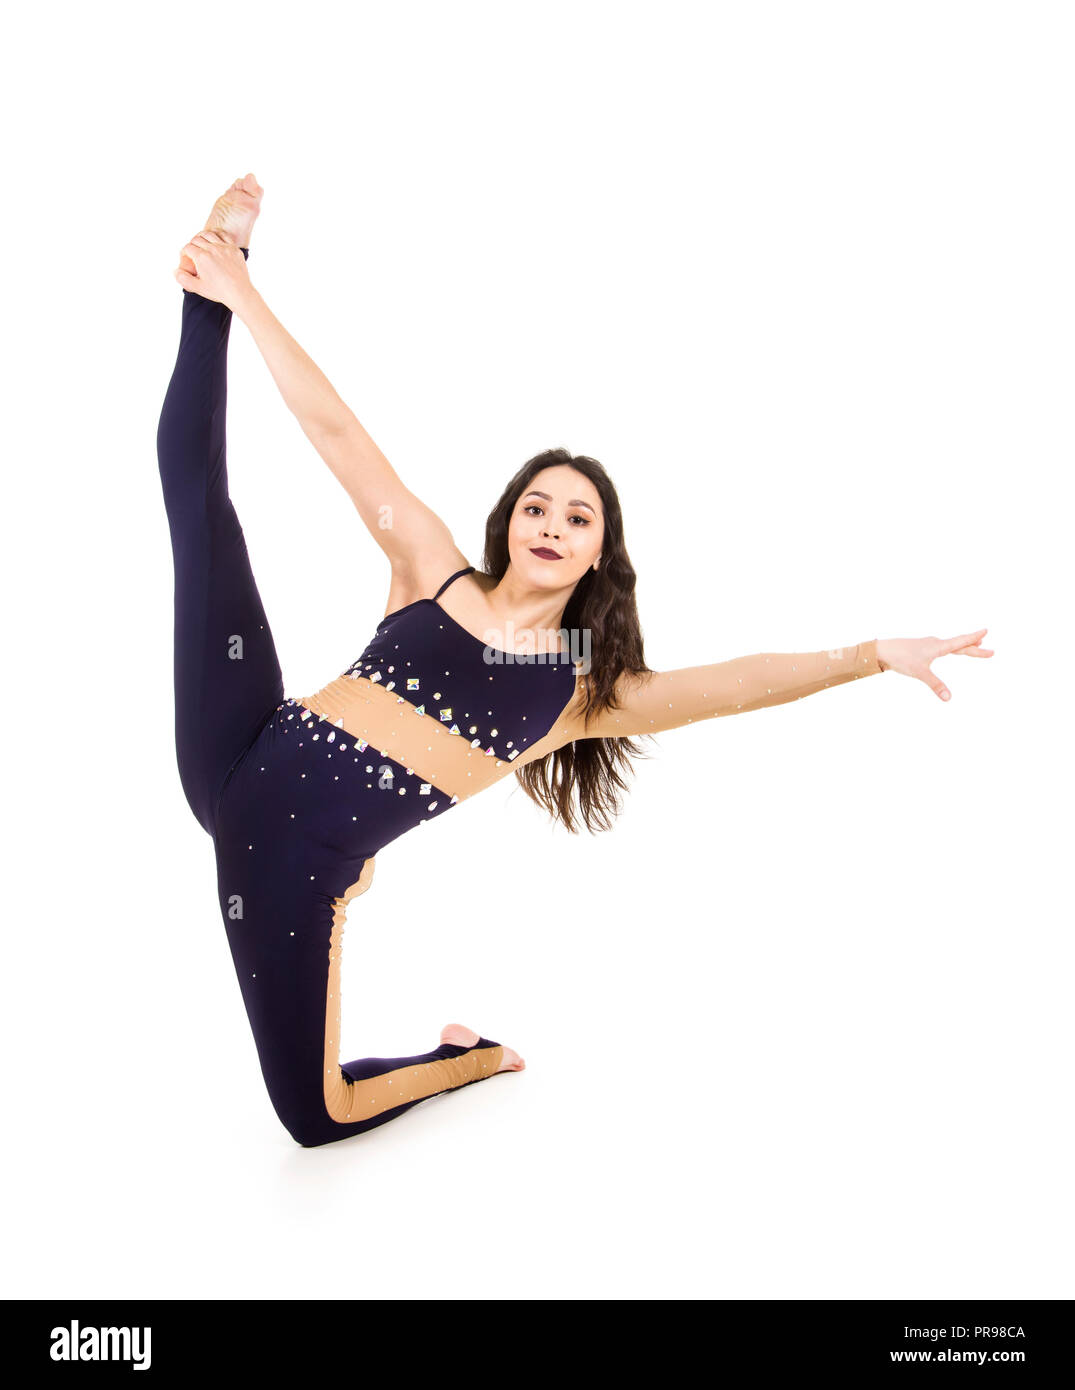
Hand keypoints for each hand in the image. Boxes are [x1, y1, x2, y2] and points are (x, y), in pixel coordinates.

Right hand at [174, 231, 251, 308]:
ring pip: (208, 234)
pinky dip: (216, 235)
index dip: (184, 253)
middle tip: (193, 252)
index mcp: (202, 257)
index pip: (187, 247)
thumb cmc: (219, 292)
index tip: (186, 258)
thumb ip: (183, 279)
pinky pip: (223, 235)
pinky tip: (214, 241)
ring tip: (201, 244)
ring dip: (202, 238)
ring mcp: (224, 247)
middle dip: (192, 245)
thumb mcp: (198, 288)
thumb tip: (175, 271)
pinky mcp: (234, 249)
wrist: (240, 293)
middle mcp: (212, 249)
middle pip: (196, 239)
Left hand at [876, 629, 992, 700]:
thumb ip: (935, 685)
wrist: (882, 651)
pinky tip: (951, 649)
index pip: (961, 642)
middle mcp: (936, 643)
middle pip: (960, 645)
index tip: (986, 630)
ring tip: (977, 643)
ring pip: (952, 645)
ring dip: (965, 645)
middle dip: (975, 648)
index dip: (973, 638)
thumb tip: (948, 698)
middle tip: (991, 652)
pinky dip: (953, 647)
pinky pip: (943, 647)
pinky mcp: (923, 648)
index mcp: (938, 646)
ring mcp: (929, 644)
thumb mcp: (920, 673)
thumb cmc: (901, 658)